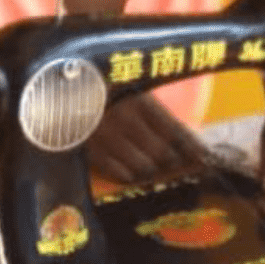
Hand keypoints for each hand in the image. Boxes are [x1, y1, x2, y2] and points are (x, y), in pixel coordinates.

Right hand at [86, 93, 210, 184]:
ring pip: (143, 168)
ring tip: (159, 172)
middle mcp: (124, 119)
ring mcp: (105, 137)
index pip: (177, 133)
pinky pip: (117, 174)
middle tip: (184, 169)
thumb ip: (156, 111)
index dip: (195, 150)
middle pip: (163, 155)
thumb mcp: (132, 89)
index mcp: (141, 99)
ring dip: (154, 173)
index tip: (205, 159)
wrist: (59, 87)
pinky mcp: (88, 150)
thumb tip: (189, 139)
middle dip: (177, 165)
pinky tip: (134, 174)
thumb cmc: (103, 87)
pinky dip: (130, 176)